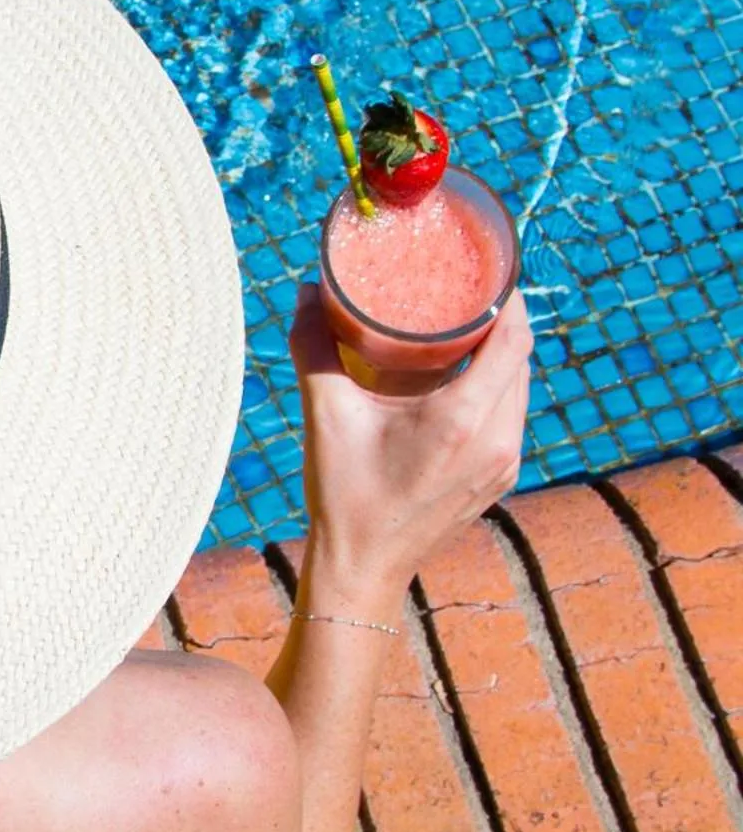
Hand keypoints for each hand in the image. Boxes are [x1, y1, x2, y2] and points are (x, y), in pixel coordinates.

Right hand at [288, 284, 531, 606]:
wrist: (364, 566)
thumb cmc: (345, 494)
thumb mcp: (326, 416)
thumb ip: (314, 348)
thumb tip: (310, 292)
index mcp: (461, 420)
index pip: (513, 339)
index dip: (508, 296)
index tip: (489, 264)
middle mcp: (496, 439)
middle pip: (520, 357)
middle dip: (500, 317)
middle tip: (468, 285)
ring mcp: (504, 461)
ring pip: (519, 385)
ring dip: (499, 352)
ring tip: (465, 324)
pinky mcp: (500, 475)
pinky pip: (510, 413)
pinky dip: (494, 385)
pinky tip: (462, 375)